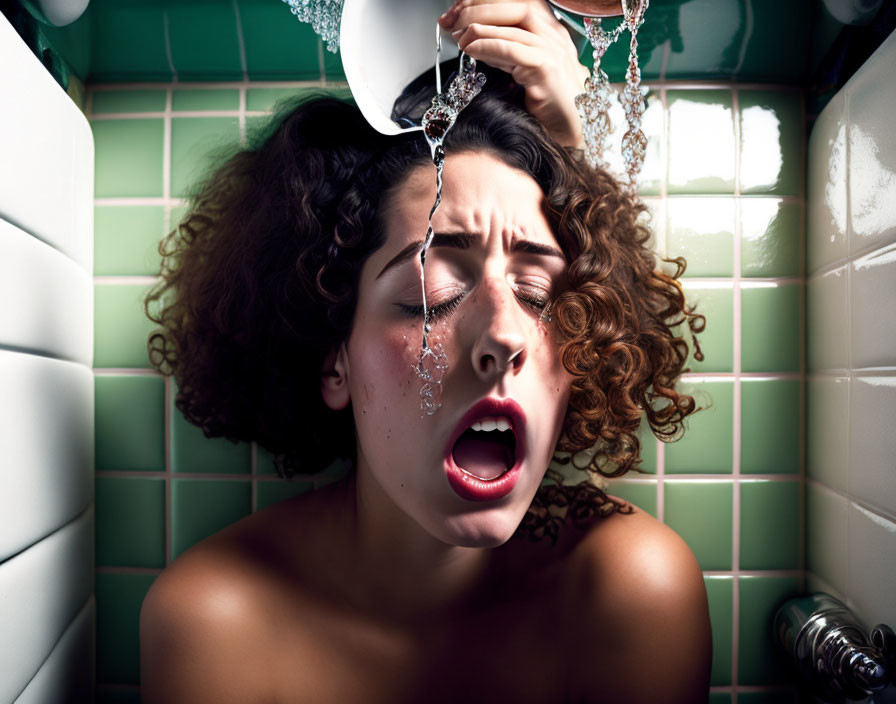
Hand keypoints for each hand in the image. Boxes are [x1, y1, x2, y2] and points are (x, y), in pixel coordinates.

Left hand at [438, 0, 589, 147]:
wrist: (573, 132)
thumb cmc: (548, 108)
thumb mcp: (521, 71)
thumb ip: (503, 54)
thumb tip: (473, 41)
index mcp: (548, 32)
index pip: (514, 2)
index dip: (483, 2)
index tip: (456, 12)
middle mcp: (553, 35)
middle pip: (514, 4)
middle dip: (478, 7)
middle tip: (451, 20)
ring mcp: (553, 51)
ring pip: (513, 23)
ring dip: (477, 26)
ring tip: (457, 36)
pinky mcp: (548, 70)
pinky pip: (513, 51)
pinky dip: (488, 46)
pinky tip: (471, 49)